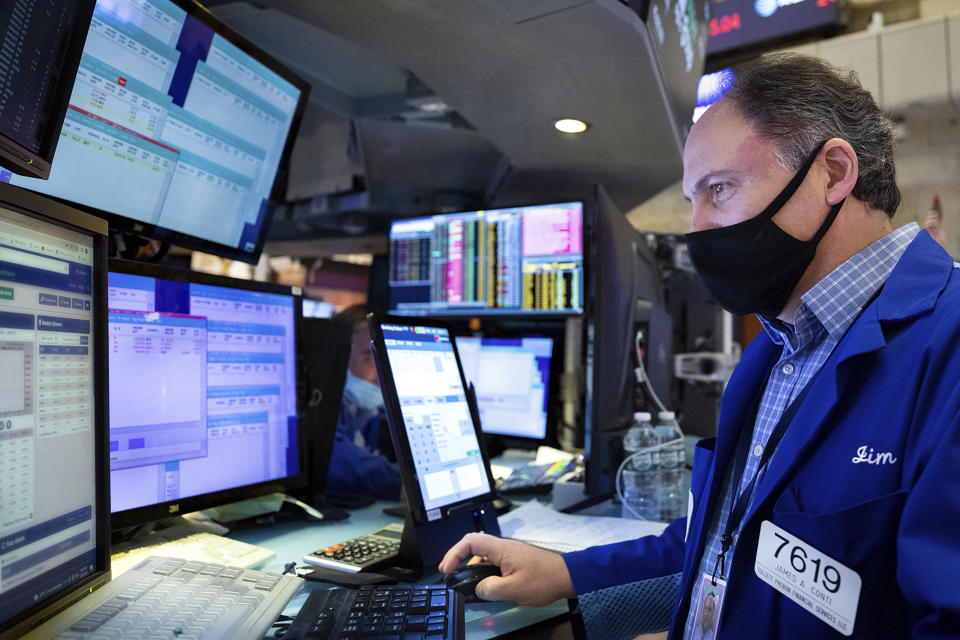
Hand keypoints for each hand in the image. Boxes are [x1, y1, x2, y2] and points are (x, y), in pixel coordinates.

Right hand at [438, 532, 574, 606]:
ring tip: (468, 584)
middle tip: (451, 575)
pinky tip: (487, 587)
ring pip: (484, 557)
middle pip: (474, 547)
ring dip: (473, 569)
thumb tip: (478, 590)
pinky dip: (485, 573)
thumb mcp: (514, 589)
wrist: (567, 576)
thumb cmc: (545, 578)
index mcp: (501, 549)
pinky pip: (493, 564)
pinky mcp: (514, 561)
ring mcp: (509, 554)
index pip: (470, 542)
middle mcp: (503, 548)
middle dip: (459, 559)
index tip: (447, 568)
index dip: (454, 553)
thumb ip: (491, 589)